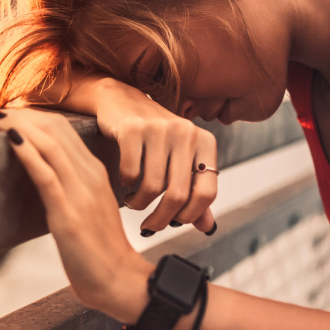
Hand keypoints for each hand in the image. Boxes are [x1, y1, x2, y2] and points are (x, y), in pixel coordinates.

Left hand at [0, 108, 153, 320]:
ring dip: (16, 126)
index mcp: (96, 172)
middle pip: (55, 129)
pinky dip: (25, 152)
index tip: (9, 112)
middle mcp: (90, 176)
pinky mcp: (68, 214)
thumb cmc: (100, 253)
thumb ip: (73, 190)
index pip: (64, 130)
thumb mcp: (89, 211)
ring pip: (49, 145)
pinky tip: (8, 138)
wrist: (120, 282)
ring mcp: (81, 194)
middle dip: (21, 115)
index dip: (34, 116)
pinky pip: (46, 174)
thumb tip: (45, 177)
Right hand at [92, 79, 217, 234]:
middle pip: (177, 194)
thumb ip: (194, 192)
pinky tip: (125, 181)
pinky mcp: (132, 128)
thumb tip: (208, 228)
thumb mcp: (180, 160)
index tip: (175, 223)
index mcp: (205, 141)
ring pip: (151, 187)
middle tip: (150, 226)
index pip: (207, 192)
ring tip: (133, 201)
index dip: (191, 215)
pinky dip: (125, 185)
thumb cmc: (155, 137)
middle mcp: (186, 132)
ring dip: (139, 203)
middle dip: (161, 219)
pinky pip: (130, 173)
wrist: (121, 101)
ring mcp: (159, 128)